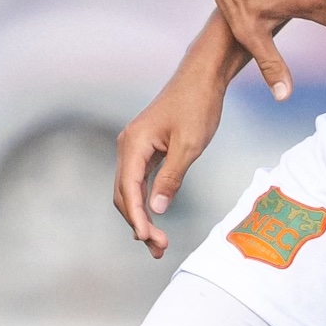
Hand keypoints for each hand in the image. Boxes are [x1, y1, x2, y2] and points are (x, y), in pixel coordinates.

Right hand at [113, 63, 233, 256]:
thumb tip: (155, 210)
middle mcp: (127, 145)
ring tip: (158, 242)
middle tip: (159, 249)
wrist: (202, 77)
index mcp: (134, 144)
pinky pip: (138, 180)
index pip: (128, 190)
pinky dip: (145, 201)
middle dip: (138, 223)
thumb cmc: (198, 105)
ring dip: (141, 215)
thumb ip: (171, 179)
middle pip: (124, 194)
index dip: (137, 218)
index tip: (149, 241)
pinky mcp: (145, 148)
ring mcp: (134, 146)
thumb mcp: (189, 146)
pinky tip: (154, 217)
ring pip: (129, 189)